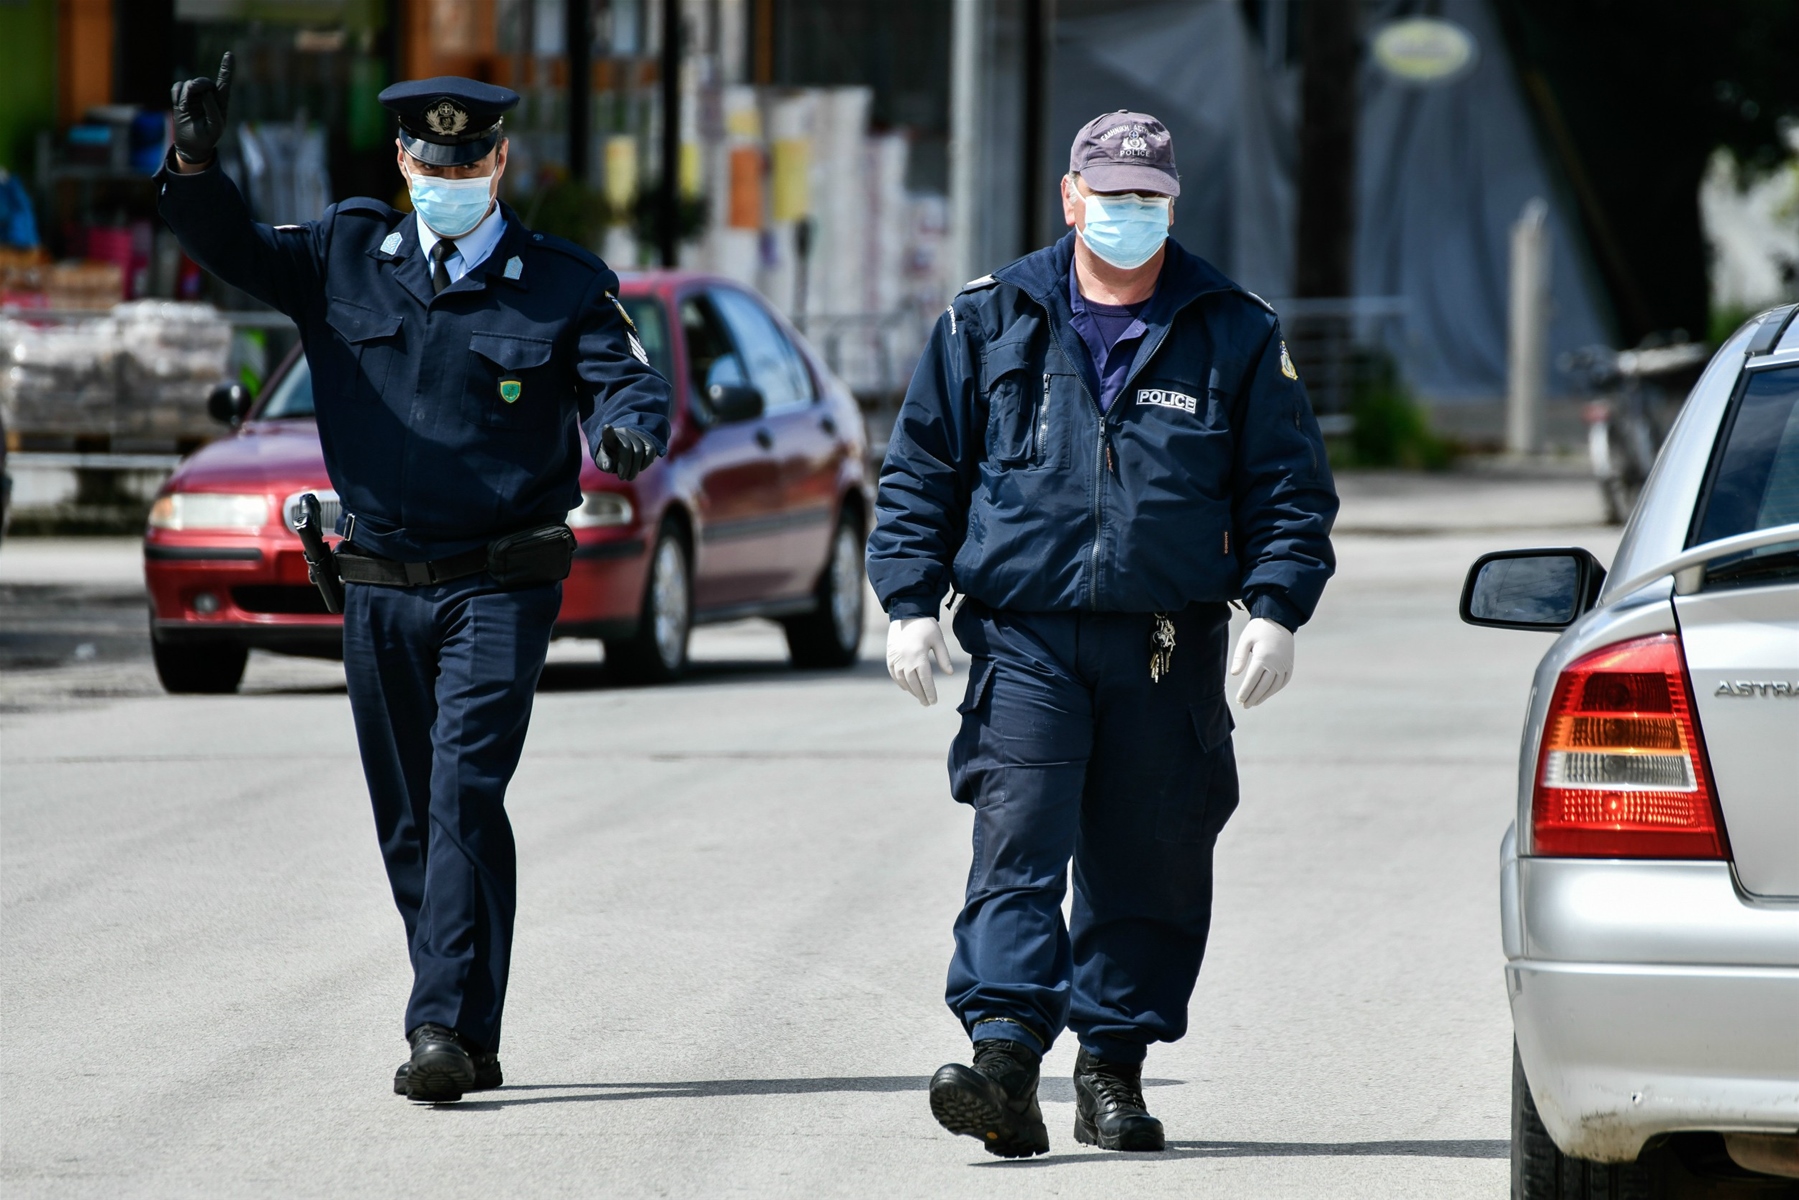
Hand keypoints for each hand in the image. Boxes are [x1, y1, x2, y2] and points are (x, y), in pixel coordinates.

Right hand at [170, 51, 233, 166]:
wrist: (192, 145)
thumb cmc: (208, 137)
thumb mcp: (215, 127)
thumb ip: (213, 109)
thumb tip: (206, 92)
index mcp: (221, 102)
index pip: (224, 82)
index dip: (227, 68)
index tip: (230, 54)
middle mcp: (208, 96)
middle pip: (204, 81)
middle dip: (198, 84)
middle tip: (193, 90)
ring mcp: (194, 96)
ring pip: (189, 84)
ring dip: (186, 95)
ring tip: (185, 109)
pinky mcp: (181, 98)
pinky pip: (177, 87)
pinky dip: (176, 94)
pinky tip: (179, 105)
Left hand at [599, 425, 660, 480]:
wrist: (622, 451)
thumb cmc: (610, 456)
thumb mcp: (602, 461)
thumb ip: (604, 463)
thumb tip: (608, 467)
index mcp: (609, 438)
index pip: (608, 433)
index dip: (608, 431)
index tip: (607, 427)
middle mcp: (623, 432)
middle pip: (627, 448)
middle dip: (625, 466)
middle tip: (622, 478)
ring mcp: (636, 434)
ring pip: (639, 451)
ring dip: (636, 468)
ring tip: (630, 477)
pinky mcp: (647, 440)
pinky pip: (650, 451)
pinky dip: (646, 463)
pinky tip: (640, 469)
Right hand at [887, 617, 952, 705]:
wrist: (907, 611)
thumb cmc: (926, 625)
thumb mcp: (938, 640)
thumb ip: (943, 658)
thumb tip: (949, 673)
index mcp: (919, 656)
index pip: (925, 680)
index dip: (930, 692)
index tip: (933, 701)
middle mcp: (905, 659)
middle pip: (913, 683)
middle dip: (921, 695)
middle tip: (927, 703)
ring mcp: (896, 658)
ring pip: (902, 680)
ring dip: (911, 690)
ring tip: (918, 696)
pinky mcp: (890, 655)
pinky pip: (893, 673)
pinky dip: (899, 682)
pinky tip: (906, 687)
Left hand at [1230, 617, 1293, 707]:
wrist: (1279, 619)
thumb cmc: (1259, 628)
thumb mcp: (1246, 639)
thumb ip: (1239, 657)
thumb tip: (1234, 674)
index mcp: (1263, 657)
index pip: (1252, 680)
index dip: (1245, 692)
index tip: (1239, 700)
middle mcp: (1276, 663)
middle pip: (1263, 686)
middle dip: (1253, 697)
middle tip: (1245, 705)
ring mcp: (1285, 664)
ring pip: (1274, 686)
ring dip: (1264, 696)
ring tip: (1254, 703)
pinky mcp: (1290, 664)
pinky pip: (1284, 681)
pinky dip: (1276, 689)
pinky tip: (1267, 694)